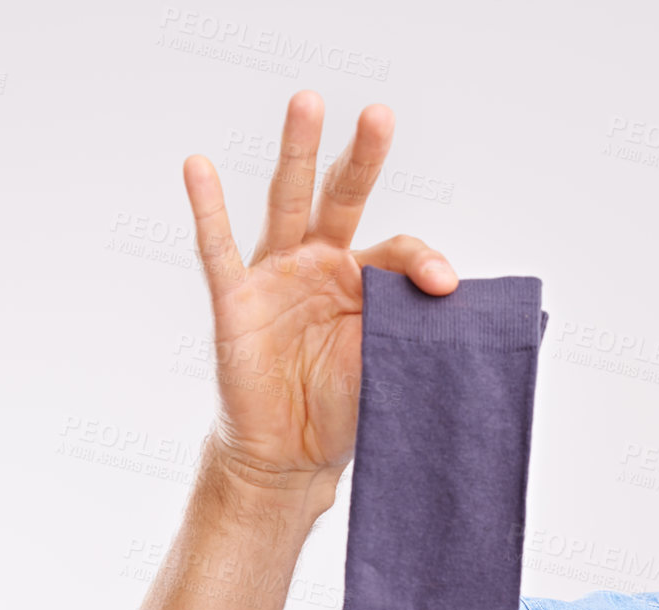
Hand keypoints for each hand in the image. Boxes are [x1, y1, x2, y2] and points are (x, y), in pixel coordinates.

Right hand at [181, 92, 455, 503]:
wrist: (292, 457)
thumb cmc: (344, 410)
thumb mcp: (388, 368)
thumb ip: (413, 332)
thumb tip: (458, 307)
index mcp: (366, 282)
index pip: (398, 251)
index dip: (423, 263)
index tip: (446, 286)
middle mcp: (322, 265)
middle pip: (342, 197)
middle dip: (362, 157)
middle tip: (381, 115)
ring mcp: (277, 276)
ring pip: (287, 203)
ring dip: (297, 153)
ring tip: (309, 102)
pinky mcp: (237, 300)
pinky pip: (218, 249)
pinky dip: (208, 208)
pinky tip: (199, 167)